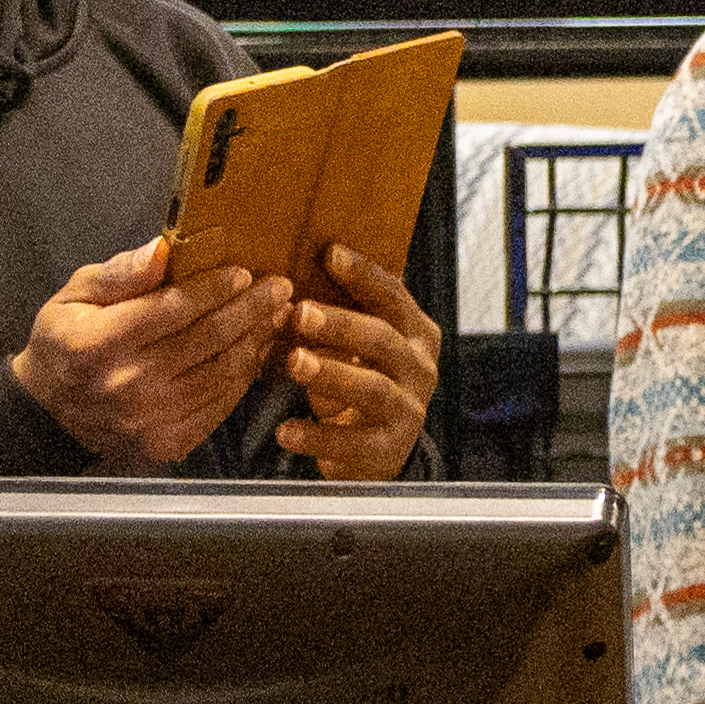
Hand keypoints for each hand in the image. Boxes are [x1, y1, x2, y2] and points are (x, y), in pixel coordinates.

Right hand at [15, 234, 287, 468]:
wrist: (50, 411)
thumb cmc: (65, 342)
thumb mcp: (73, 297)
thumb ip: (119, 275)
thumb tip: (162, 250)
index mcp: (99, 343)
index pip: (173, 309)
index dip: (214, 289)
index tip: (243, 272)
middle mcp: (127, 384)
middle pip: (207, 340)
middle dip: (250, 309)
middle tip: (280, 287)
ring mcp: (151, 419)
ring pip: (222, 373)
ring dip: (256, 341)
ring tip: (277, 315)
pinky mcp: (168, 442)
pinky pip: (219, 404)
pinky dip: (244, 376)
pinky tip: (258, 351)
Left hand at [277, 240, 439, 478]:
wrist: (378, 451)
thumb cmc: (361, 380)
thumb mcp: (361, 345)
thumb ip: (345, 313)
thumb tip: (300, 270)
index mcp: (416, 334)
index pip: (393, 296)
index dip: (364, 274)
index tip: (329, 253)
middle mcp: (419, 368)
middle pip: (383, 340)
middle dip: (341, 324)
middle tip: (299, 312)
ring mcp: (408, 410)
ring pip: (373, 388)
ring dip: (331, 373)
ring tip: (293, 362)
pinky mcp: (388, 449)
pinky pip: (352, 442)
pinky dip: (317, 437)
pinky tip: (285, 431)